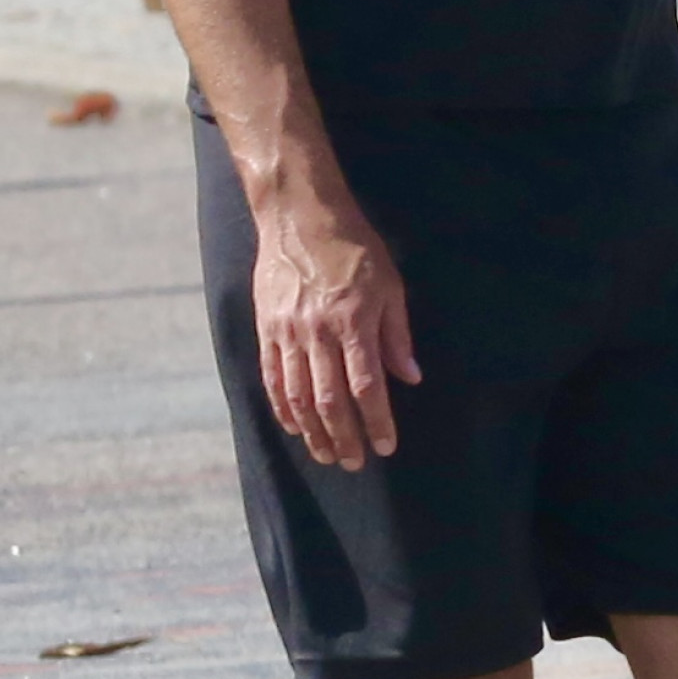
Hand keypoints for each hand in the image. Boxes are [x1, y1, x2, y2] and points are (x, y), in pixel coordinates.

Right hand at [252, 195, 421, 470]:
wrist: (299, 215)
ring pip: (298, 396)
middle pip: (329, 400)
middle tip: (354, 463)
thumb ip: (397, 334)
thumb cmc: (353, 248)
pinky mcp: (266, 328)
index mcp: (353, 321)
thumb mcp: (389, 284)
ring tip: (327, 455)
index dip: (376, 421)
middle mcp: (318, 331)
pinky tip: (295, 427)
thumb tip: (410, 377)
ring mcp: (287, 332)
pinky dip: (283, 408)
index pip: (367, 385)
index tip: (385, 446)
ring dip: (313, 432)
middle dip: (344, 438)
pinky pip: (272, 377)